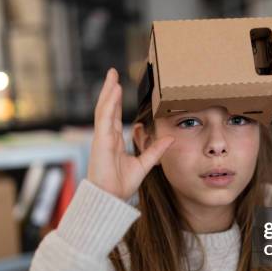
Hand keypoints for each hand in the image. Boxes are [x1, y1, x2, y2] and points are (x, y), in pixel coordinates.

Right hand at [87, 68, 174, 199]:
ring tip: (113, 76)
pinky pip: (105, 117)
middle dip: (110, 90)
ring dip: (108, 91)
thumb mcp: (144, 164)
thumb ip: (155, 150)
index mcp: (114, 141)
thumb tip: (170, 138)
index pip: (114, 115)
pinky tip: (113, 90)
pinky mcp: (101, 140)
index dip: (116, 101)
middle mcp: (106, 136)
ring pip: (104, 109)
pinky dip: (109, 103)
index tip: (119, 86)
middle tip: (113, 73)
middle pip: (107, 107)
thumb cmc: (120, 185)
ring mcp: (102, 137)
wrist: (109, 198)